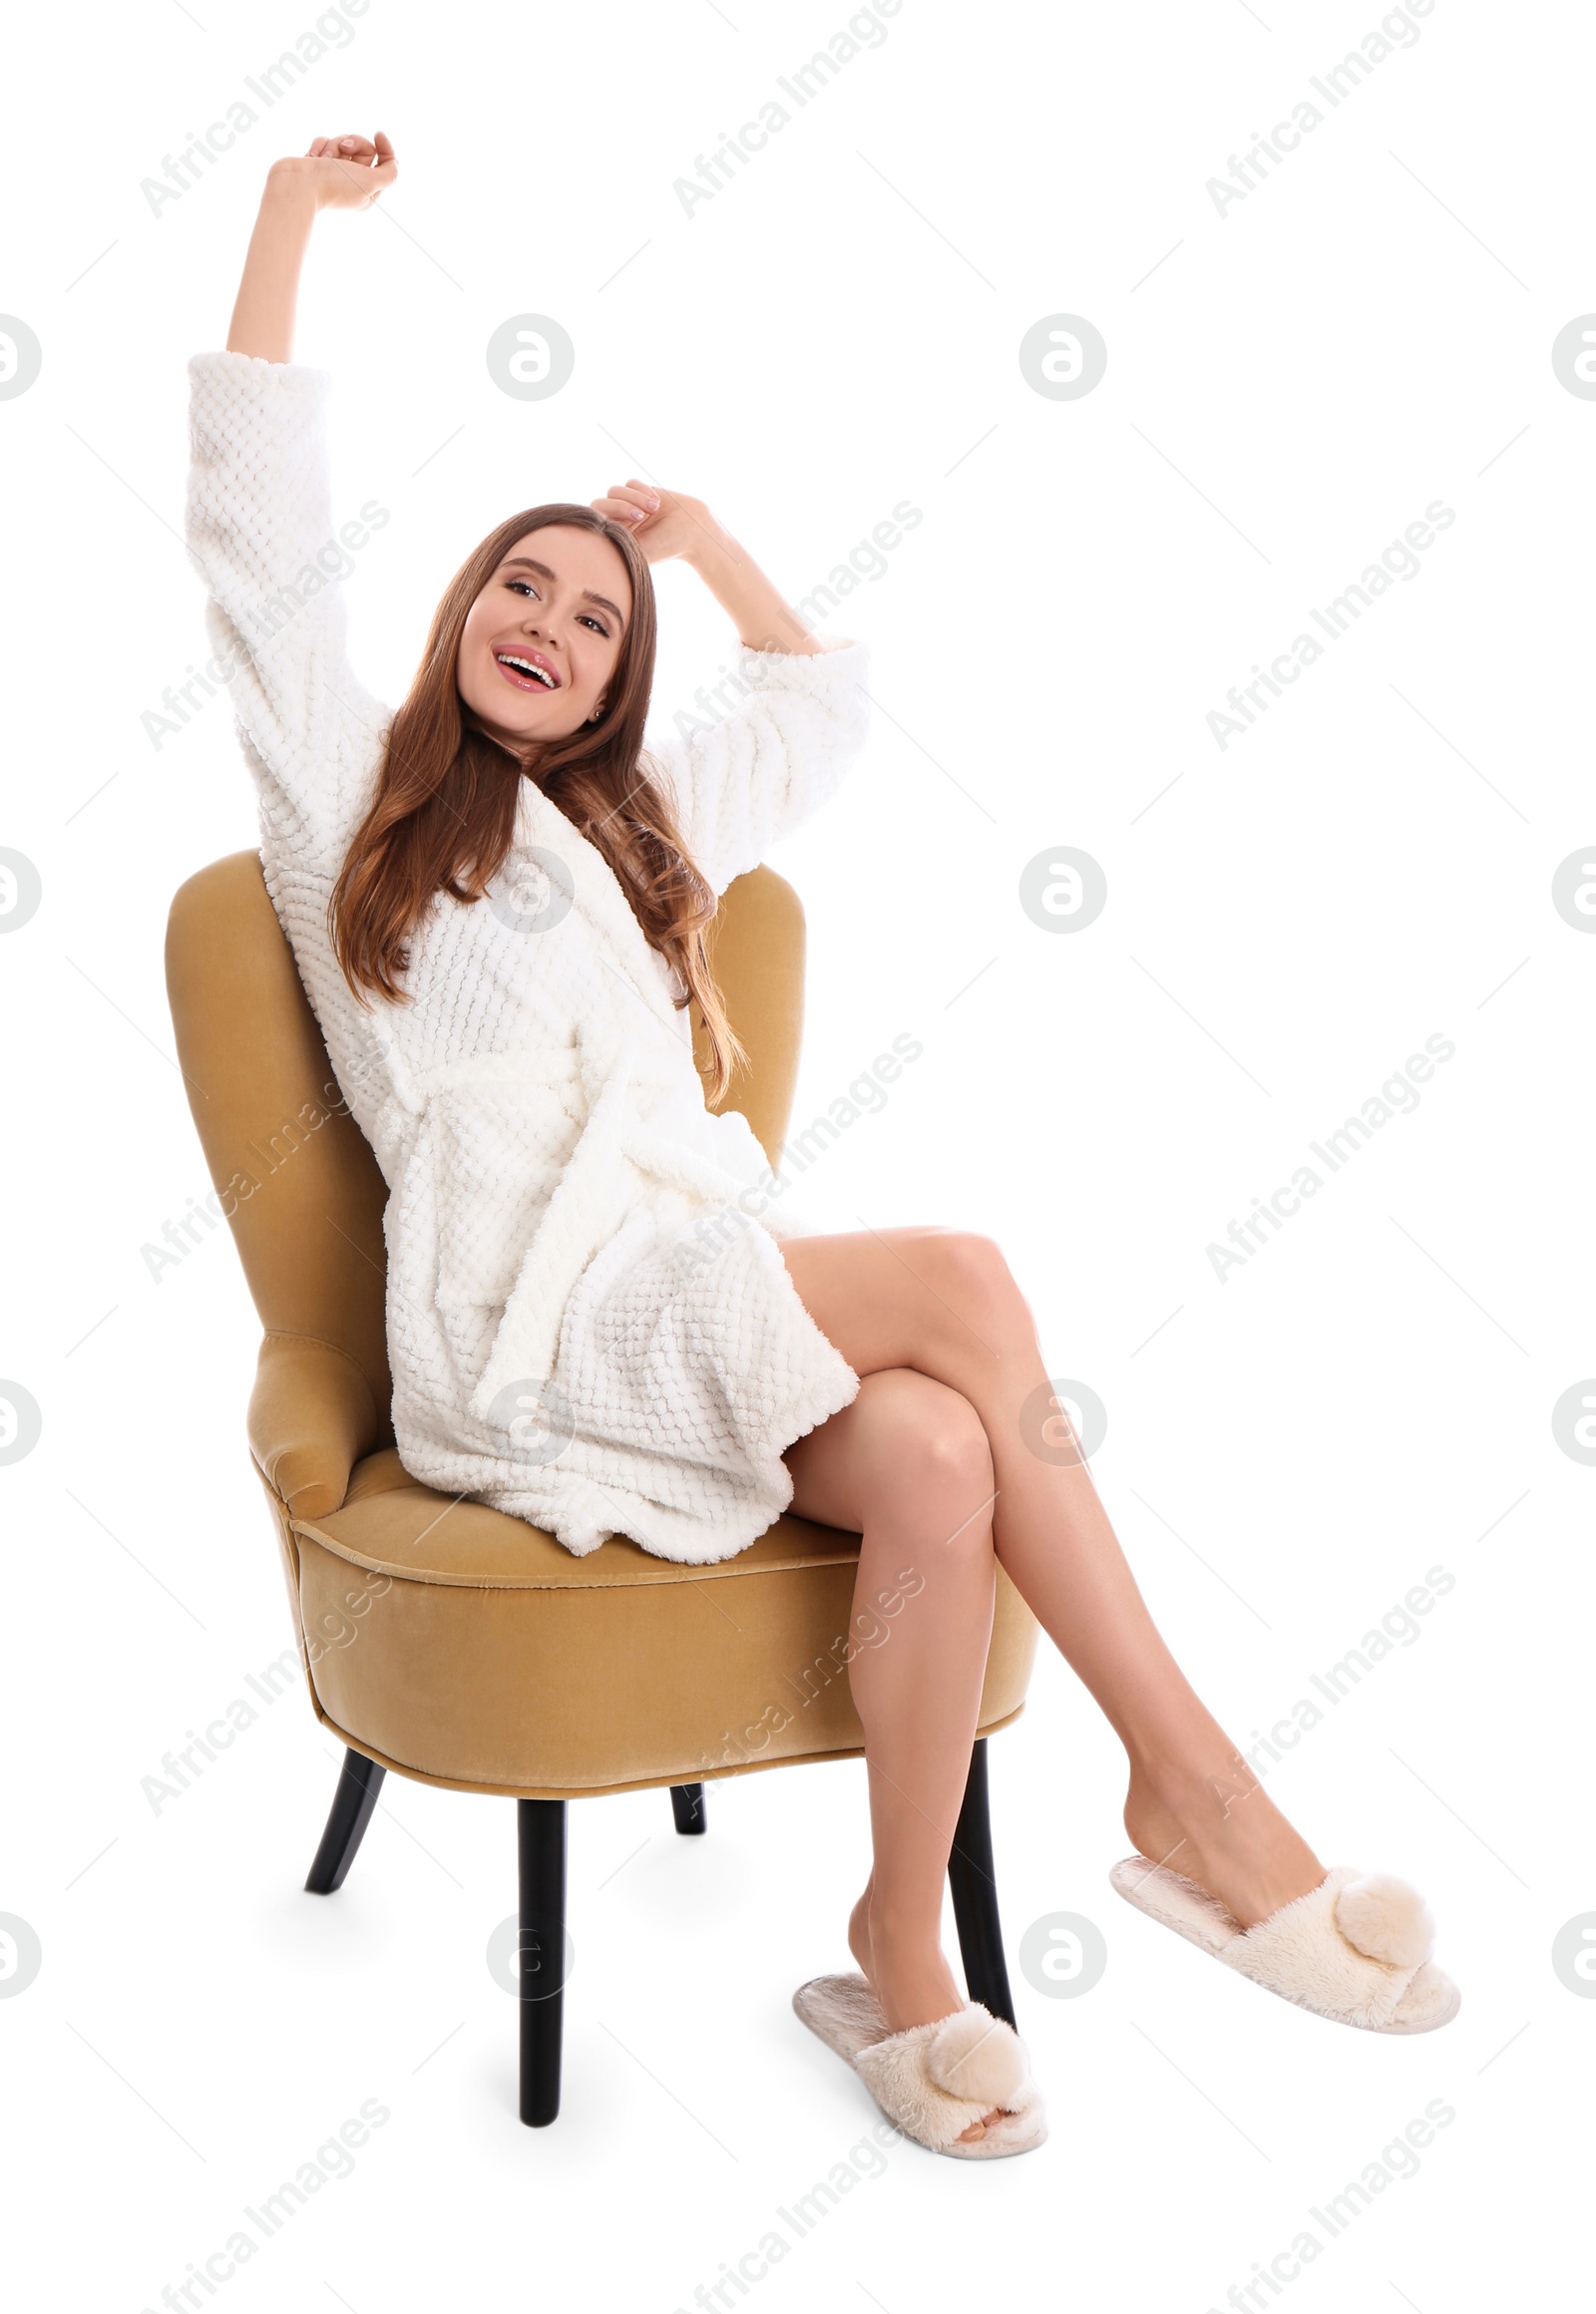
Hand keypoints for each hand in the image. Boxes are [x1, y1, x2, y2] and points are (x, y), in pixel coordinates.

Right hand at [269, 131, 396, 212]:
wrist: (296, 184)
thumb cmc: (333, 185)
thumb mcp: (370, 182)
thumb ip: (389, 173)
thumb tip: (390, 157)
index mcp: (369, 191)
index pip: (386, 162)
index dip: (385, 147)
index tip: (378, 134)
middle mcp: (353, 181)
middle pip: (365, 147)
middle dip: (353, 143)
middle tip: (343, 151)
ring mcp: (335, 171)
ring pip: (344, 141)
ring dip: (334, 145)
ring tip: (325, 159)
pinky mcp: (318, 162)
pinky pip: (326, 141)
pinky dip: (319, 146)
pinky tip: (312, 158)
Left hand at [591, 479, 721, 566]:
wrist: (694, 531)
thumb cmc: (668, 546)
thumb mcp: (640, 551)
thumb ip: (617, 546)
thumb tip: (592, 541)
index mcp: (614, 537)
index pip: (594, 521)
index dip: (607, 517)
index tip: (627, 526)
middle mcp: (618, 521)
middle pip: (600, 503)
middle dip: (620, 506)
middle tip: (640, 516)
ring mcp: (629, 505)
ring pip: (615, 490)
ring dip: (634, 497)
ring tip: (653, 509)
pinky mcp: (641, 491)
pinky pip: (630, 483)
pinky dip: (642, 490)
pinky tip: (656, 503)